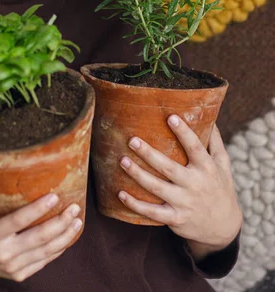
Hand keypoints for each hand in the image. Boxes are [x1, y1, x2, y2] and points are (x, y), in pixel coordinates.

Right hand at [0, 161, 81, 291]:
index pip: (17, 222)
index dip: (37, 210)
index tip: (55, 196)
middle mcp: (2, 254)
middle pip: (38, 238)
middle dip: (60, 223)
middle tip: (75, 206)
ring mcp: (12, 267)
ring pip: (46, 251)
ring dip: (65, 236)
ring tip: (78, 219)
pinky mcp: (19, 274)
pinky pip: (44, 261)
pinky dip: (59, 248)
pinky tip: (70, 234)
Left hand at [117, 117, 241, 257]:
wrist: (223, 227)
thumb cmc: (220, 188)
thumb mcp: (223, 165)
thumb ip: (215, 141)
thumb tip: (209, 116)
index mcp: (206, 168)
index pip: (195, 147)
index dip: (184, 132)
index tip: (171, 117)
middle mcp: (195, 184)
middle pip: (168, 167)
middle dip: (149, 153)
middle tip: (132, 140)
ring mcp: (184, 203)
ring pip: (157, 187)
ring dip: (138, 175)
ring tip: (123, 161)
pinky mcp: (175, 218)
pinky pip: (152, 212)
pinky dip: (136, 205)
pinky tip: (120, 193)